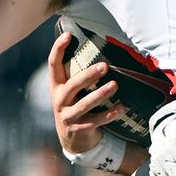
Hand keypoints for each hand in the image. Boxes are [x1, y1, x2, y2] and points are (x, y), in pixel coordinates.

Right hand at [48, 29, 126, 154]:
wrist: (72, 140)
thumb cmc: (74, 107)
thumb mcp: (70, 92)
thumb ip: (76, 75)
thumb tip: (96, 50)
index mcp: (56, 87)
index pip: (53, 65)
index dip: (58, 49)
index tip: (68, 35)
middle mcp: (59, 100)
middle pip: (72, 85)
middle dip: (88, 75)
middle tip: (104, 66)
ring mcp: (68, 116)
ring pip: (85, 104)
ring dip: (100, 94)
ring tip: (115, 85)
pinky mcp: (80, 129)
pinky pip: (96, 121)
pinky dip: (110, 114)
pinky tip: (122, 108)